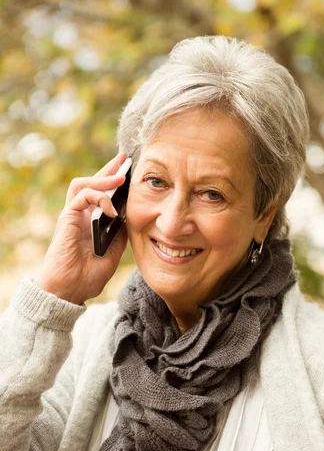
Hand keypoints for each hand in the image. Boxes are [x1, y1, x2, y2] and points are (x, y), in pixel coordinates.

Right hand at [35, 153, 129, 303]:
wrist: (69, 291)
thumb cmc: (86, 277)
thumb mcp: (113, 255)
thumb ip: (120, 235)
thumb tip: (129, 218)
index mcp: (89, 223)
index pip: (100, 195)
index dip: (113, 182)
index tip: (129, 171)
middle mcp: (80, 216)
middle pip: (91, 183)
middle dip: (108, 169)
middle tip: (125, 158)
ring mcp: (72, 216)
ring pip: (82, 184)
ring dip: (102, 178)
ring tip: (121, 178)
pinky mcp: (67, 219)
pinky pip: (81, 197)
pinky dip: (98, 197)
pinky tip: (113, 209)